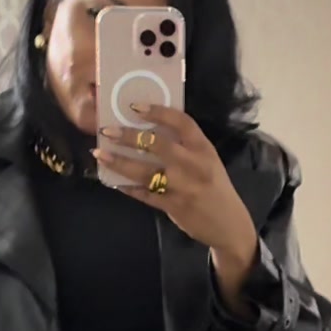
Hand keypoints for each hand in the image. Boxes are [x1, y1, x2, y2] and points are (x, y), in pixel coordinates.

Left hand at [95, 106, 257, 311]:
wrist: (229, 224)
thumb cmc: (215, 187)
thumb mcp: (208, 160)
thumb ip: (186, 146)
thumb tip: (150, 130)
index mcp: (204, 149)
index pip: (182, 122)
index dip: (158, 112)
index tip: (134, 106)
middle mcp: (194, 165)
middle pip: (158, 145)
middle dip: (129, 136)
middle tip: (107, 130)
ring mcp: (183, 187)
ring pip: (146, 172)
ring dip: (120, 162)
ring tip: (101, 154)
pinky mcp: (174, 206)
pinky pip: (145, 195)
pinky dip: (128, 187)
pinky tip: (113, 181)